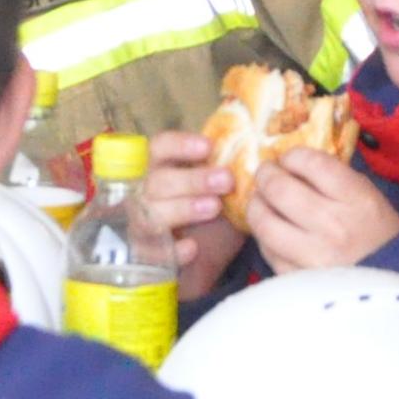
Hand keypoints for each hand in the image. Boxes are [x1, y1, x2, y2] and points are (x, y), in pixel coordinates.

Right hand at [131, 132, 249, 305]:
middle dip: (191, 180)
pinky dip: (172, 250)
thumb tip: (255, 157)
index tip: (208, 147)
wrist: (204, 251)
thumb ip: (226, 173)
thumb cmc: (212, 207)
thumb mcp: (220, 188)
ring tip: (214, 208)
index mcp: (163, 167)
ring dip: (183, 208)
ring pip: (151, 214)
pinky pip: (151, 253)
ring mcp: (142, 223)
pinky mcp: (147, 254)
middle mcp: (146, 192)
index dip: (180, 145)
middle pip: (157, 181)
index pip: (159, 147)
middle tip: (226, 180)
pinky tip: (193, 248)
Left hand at [239, 147, 398, 276]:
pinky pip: (268, 252)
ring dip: (256, 206)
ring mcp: (314, 255)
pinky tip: (270, 233)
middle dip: (266, 175)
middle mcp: (333, 225)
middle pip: (280, 189)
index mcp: (356, 199)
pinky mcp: (301, 279)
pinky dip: (264, 239)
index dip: (292, 156)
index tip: (288, 159)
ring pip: (265, 222)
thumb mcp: (368, 196)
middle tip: (266, 175)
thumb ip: (334, 177)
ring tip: (260, 202)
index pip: (311, 163)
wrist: (394, 285)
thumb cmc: (381, 235)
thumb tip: (293, 163)